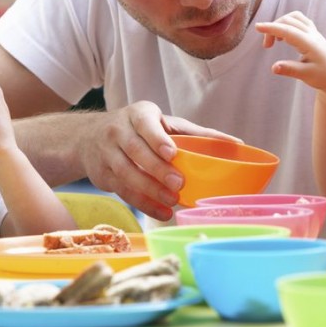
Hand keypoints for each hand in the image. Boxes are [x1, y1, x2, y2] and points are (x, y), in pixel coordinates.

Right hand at [75, 100, 240, 220]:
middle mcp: (118, 131)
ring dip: (150, 190)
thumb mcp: (163, 123)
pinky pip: (122, 191)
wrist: (88, 137)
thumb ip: (196, 133)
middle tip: (178, 184)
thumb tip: (237, 143)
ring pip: (127, 173)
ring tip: (172, 201)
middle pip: (136, 152)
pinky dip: (142, 203)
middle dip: (157, 169)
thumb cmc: (140, 128)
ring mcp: (106, 154)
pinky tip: (161, 212)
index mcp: (138, 115)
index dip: (158, 139)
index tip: (172, 153)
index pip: (146, 125)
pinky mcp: (102, 175)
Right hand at [256, 11, 325, 95]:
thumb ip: (290, 70)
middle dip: (273, 29)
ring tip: (276, 40)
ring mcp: (314, 33)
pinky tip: (285, 36)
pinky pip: (300, 20)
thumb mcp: (306, 76)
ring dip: (281, 24)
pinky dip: (288, 23)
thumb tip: (273, 67)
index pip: (287, 30)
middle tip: (267, 47)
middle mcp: (312, 35)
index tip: (257, 27)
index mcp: (310, 43)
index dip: (271, 28)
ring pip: (294, 18)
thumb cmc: (325, 78)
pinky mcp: (314, 35)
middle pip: (288, 21)